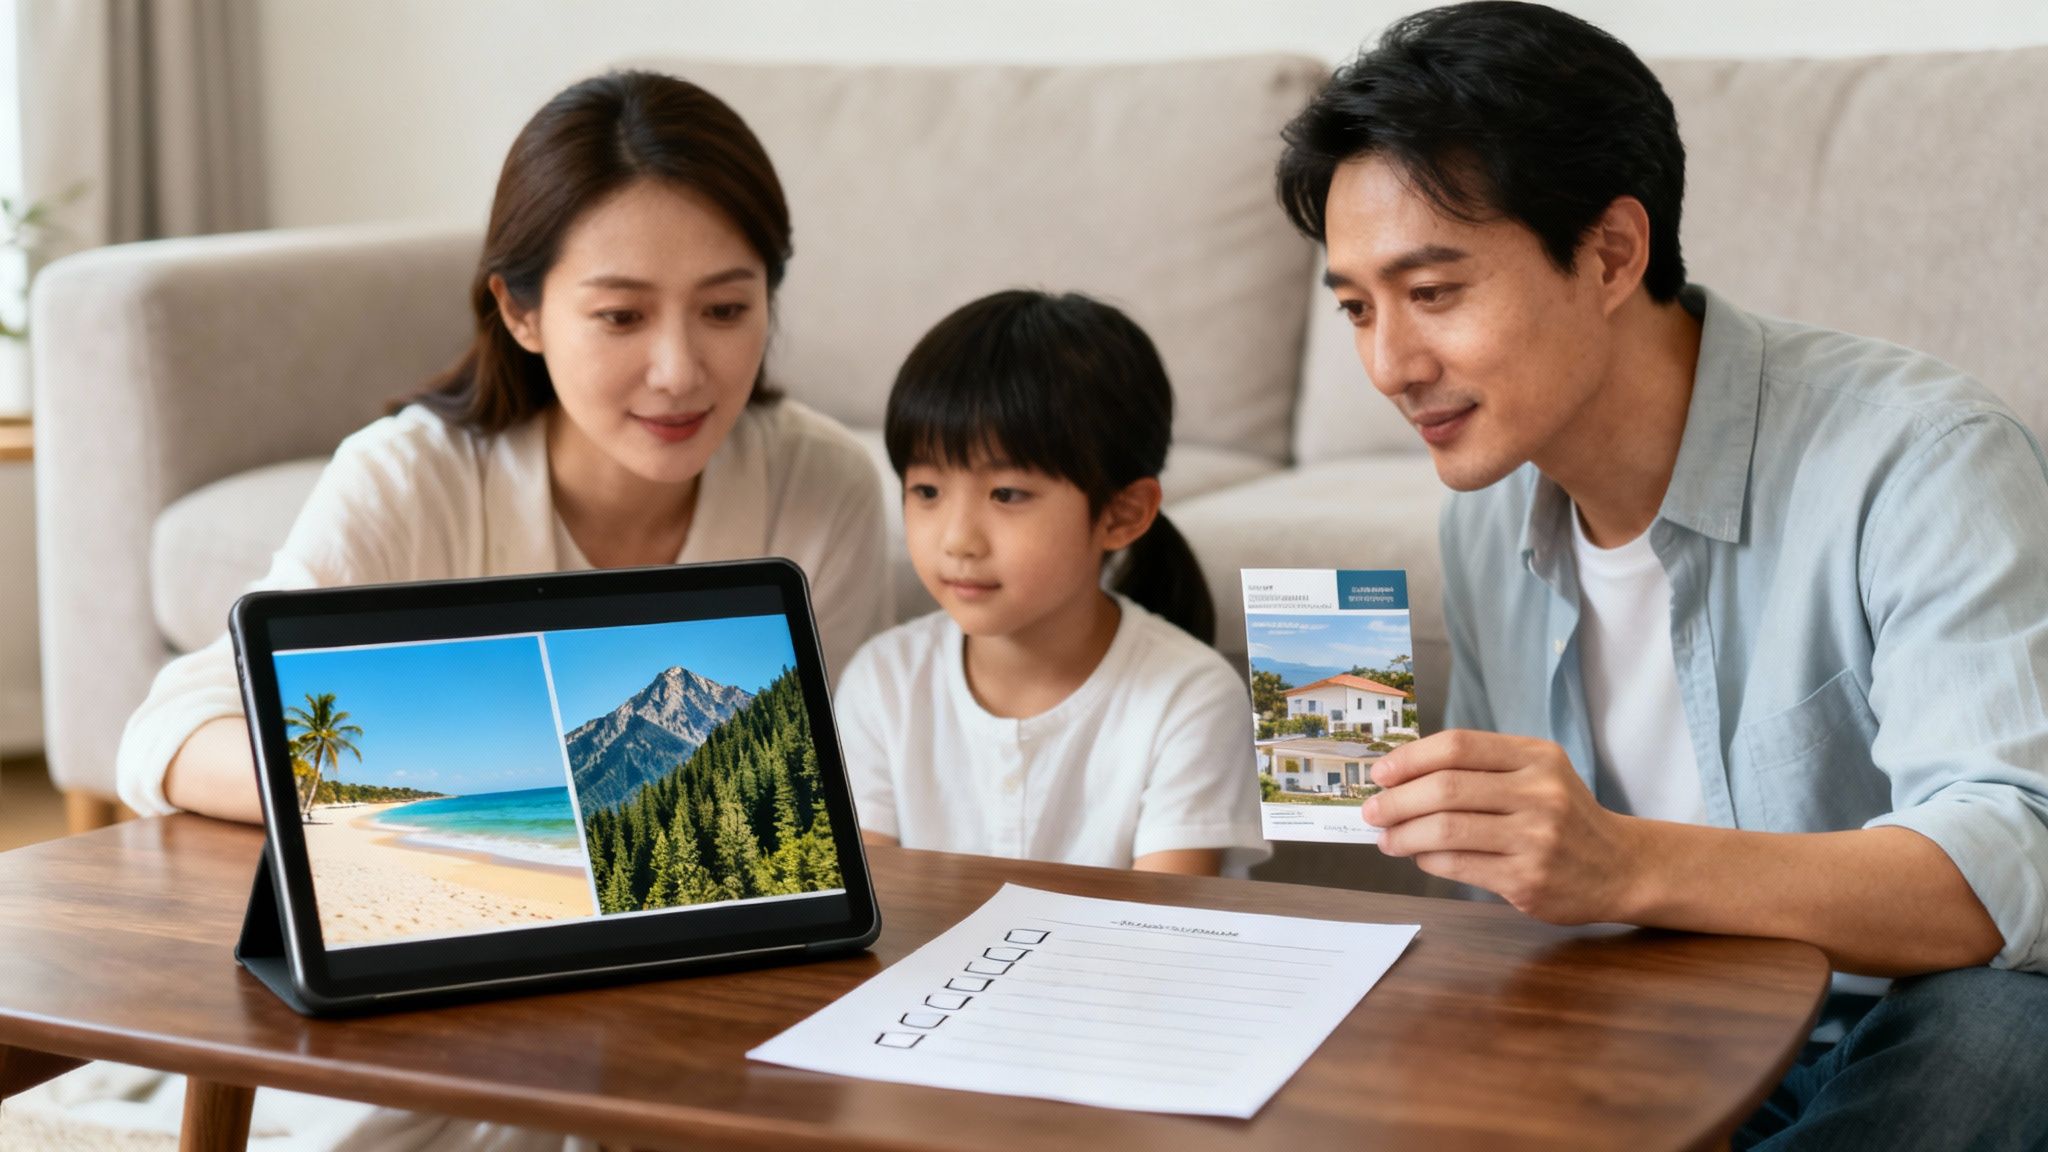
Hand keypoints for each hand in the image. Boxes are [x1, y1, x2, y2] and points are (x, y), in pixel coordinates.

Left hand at [1362, 730, 1642, 923]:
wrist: (1621, 866)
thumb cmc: (1564, 816)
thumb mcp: (1537, 774)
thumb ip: (1481, 769)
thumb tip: (1402, 778)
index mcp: (1536, 757)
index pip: (1458, 746)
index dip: (1410, 758)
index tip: (1380, 773)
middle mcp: (1540, 793)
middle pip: (1446, 788)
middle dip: (1397, 800)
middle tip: (1372, 811)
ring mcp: (1536, 837)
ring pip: (1447, 829)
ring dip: (1404, 834)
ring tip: (1386, 838)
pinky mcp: (1528, 878)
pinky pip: (1459, 865)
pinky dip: (1428, 860)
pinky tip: (1419, 857)